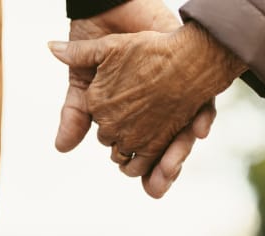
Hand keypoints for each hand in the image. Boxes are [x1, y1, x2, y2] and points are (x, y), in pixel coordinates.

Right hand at [50, 21, 246, 195]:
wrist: (111, 12)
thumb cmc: (97, 47)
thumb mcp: (83, 83)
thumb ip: (75, 114)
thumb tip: (61, 148)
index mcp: (132, 119)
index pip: (139, 153)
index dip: (142, 170)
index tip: (150, 189)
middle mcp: (157, 113)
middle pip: (165, 150)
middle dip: (164, 170)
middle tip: (158, 186)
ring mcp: (176, 98)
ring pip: (184, 135)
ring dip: (181, 153)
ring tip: (172, 168)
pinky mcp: (192, 79)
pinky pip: (203, 103)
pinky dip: (202, 118)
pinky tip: (198, 130)